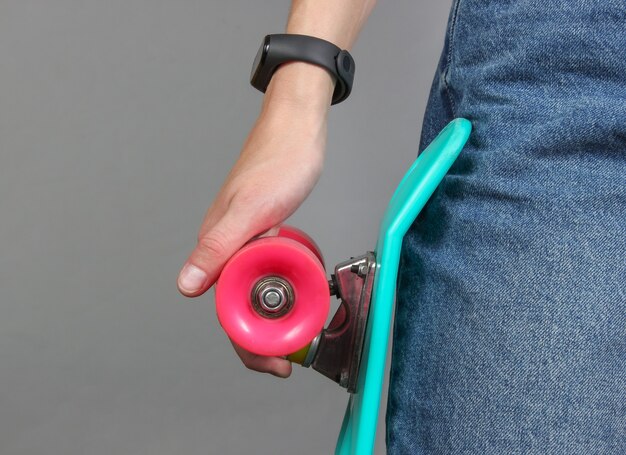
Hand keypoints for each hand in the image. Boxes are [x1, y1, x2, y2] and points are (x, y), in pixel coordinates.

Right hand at [177, 67, 331, 375]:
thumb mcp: (251, 208)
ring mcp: (244, 239)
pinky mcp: (261, 232)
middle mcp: (226, 246)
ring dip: (267, 319)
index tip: (271, 362)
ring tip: (290, 340)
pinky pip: (263, 271)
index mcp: (217, 245)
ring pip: (248, 290)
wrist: (297, 129)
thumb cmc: (278, 161)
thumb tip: (185, 287)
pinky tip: (291, 295)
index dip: (245, 341)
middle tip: (285, 360)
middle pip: (235, 305)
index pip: (222, 308)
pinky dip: (276, 290)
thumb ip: (218, 246)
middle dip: (258, 340)